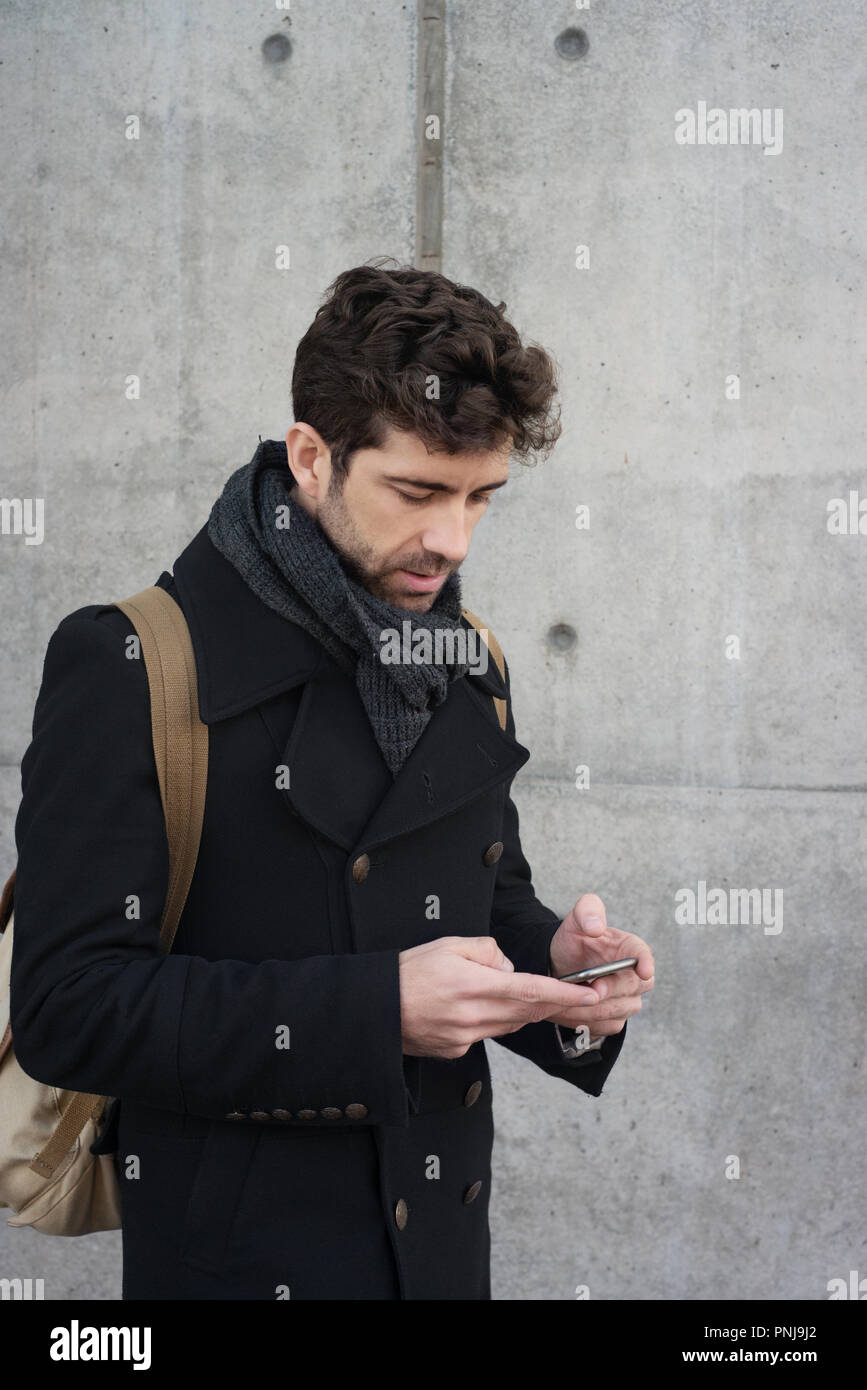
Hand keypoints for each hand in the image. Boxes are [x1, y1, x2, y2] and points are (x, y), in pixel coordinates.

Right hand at [398, 935, 602, 1058]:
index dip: (565, 994)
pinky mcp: (457, 1051)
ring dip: (524, 1011)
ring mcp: (465, 1038)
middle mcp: (473, 1016)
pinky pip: (488, 1034)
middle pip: (527, 1011)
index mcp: (473, 985)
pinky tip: (479, 1008)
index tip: (591, 994)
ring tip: (522, 994)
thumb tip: (510, 968)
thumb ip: (488, 951)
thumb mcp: (449, 944)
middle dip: (555, 1004)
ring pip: (510, 1024)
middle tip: (579, 995)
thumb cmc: (409, 970)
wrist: (374, 1008)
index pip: (530, 990)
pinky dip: (494, 1020)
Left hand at [546, 893, 654, 1037]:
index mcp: (630, 948)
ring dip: (592, 1008)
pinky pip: (607, 1025)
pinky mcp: (616, 1018)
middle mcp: (635, 977)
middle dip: (609, 990)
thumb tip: (597, 926)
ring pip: (618, 1010)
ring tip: (567, 1001)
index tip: (643, 971)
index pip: (644, 955)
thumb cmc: (573, 941)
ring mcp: (628, 999)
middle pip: (631, 988)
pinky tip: (569, 1011)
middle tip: (588, 989)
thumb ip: (587, 912)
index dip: (646, 963)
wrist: (559, 965)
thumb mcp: (576, 919)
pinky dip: (587, 1020)